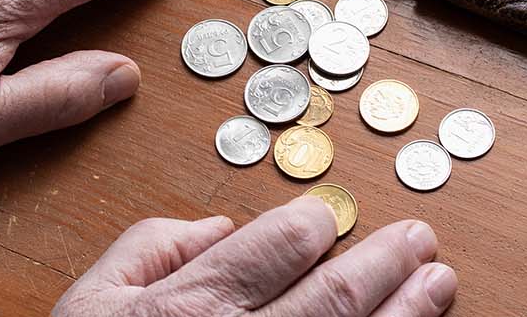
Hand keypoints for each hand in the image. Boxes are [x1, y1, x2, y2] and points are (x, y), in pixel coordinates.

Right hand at [53, 198, 456, 316]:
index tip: (328, 219)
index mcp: (188, 309)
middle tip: (417, 238)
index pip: (274, 249)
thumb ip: (147, 251)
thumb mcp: (88, 306)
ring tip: (439, 283)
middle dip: (385, 261)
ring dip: (408, 312)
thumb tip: (215, 228)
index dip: (312, 226)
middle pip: (333, 295)